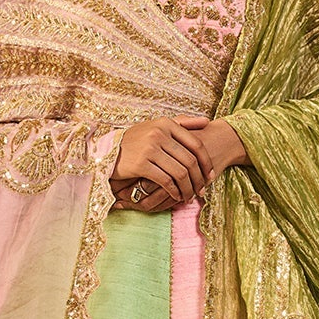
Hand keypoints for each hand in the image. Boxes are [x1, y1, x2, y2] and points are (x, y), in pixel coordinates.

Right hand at [110, 117, 248, 211]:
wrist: (107, 151)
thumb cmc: (136, 141)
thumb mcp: (157, 126)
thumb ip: (182, 123)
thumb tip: (207, 121)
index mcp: (166, 124)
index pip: (196, 144)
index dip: (206, 162)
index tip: (211, 175)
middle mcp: (159, 133)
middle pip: (190, 161)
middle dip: (199, 179)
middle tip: (202, 191)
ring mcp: (150, 148)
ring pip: (180, 172)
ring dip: (188, 188)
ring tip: (189, 196)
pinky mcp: (141, 164)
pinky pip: (166, 181)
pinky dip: (174, 191)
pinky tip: (176, 196)